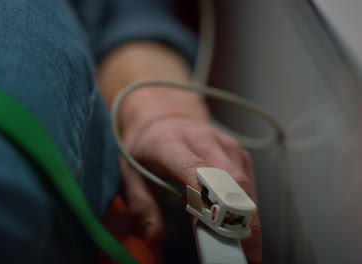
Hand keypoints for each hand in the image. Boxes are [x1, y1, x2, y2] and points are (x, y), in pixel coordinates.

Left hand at [119, 115, 261, 262]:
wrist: (163, 115)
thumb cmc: (145, 146)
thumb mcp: (129, 174)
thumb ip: (141, 206)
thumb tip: (152, 240)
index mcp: (169, 143)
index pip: (196, 171)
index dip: (212, 203)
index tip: (220, 233)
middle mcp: (202, 140)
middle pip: (231, 181)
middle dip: (241, 220)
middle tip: (245, 255)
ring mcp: (224, 144)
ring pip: (246, 184)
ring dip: (248, 218)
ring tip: (246, 250)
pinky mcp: (238, 152)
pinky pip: (249, 183)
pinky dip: (247, 207)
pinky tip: (238, 226)